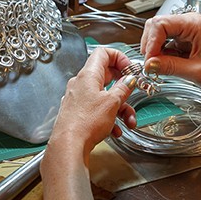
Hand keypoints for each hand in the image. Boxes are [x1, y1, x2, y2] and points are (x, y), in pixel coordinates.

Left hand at [48, 47, 136, 163]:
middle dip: (123, 88)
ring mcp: (79, 99)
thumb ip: (123, 88)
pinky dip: (109, 118)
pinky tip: (116, 130)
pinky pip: (98, 110)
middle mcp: (81, 84)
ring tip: (129, 121)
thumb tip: (129, 79)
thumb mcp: (112, 103)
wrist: (68, 146)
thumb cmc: (85, 123)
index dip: (119, 58)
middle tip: (132, 93)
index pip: (103, 53)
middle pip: (106, 76)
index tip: (130, 69)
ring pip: (104, 97)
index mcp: (88, 75)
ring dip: (120, 108)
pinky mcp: (78, 113)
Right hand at [139, 13, 200, 92]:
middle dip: (150, 44)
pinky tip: (164, 64)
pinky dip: (161, 53)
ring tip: (157, 65)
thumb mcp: (195, 71)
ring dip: (155, 50)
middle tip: (149, 63)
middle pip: (157, 25)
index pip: (161, 24)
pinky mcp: (186, 40)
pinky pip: (166, 43)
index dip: (151, 42)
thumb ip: (169, 67)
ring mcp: (187, 30)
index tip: (149, 59)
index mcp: (194, 24)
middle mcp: (190, 23)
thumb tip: (149, 64)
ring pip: (159, 34)